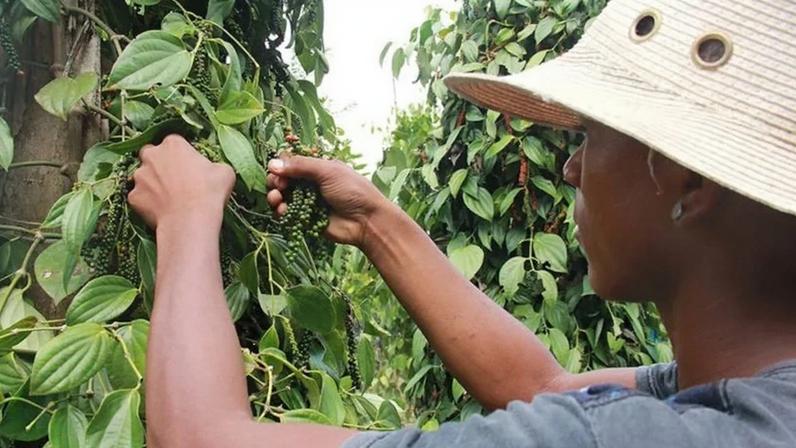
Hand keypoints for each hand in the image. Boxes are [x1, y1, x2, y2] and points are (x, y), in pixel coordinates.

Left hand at [128, 135, 235, 230]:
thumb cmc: (209, 192)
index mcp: (173, 144)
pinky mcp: (133, 197)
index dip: (183, 155)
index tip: (190, 167)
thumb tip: (213, 170)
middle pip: (151, 155)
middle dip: (159, 164)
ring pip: (143, 177)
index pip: (175, 143)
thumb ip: (214, 165)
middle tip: (175, 179)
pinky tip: (161, 211)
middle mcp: (151, 156)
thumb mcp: (225, 172)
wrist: (191, 221)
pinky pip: (139, 198)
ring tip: (168, 199)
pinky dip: (148, 203)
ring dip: (152, 184)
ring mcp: (139, 177)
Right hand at [267, 156, 392, 247]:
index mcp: (317, 167)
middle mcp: (310, 183)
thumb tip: (272, 164)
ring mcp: (307, 201)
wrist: (366, 221)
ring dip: (274, 196)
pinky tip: (282, 211)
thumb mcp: (328, 171)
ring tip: (276, 199)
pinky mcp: (305, 219)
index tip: (279, 171)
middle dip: (275, 181)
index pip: (290, 162)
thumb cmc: (352, 191)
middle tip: (279, 187)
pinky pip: (286, 214)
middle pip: (282, 179)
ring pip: (281, 196)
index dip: (281, 165)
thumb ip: (300, 166)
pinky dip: (280, 211)